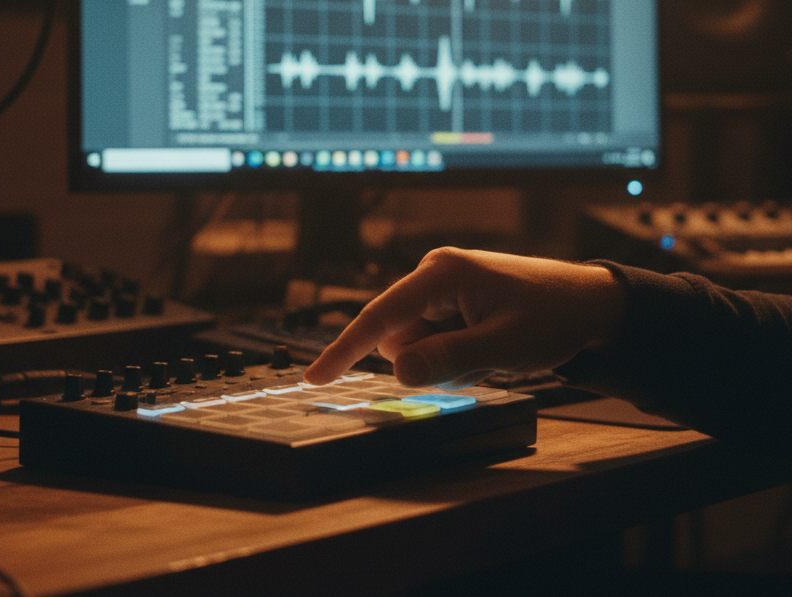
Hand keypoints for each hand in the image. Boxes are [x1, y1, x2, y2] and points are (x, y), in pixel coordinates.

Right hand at [304, 248, 625, 388]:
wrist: (591, 304)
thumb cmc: (554, 316)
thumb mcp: (504, 345)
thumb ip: (449, 359)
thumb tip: (398, 370)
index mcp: (441, 273)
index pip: (379, 317)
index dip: (344, 349)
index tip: (314, 377)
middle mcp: (434, 273)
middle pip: (398, 337)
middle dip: (428, 359)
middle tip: (482, 355)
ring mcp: (443, 286)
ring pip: (415, 343)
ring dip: (444, 358)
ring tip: (491, 346)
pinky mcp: (452, 300)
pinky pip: (433, 339)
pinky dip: (454, 352)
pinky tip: (489, 342)